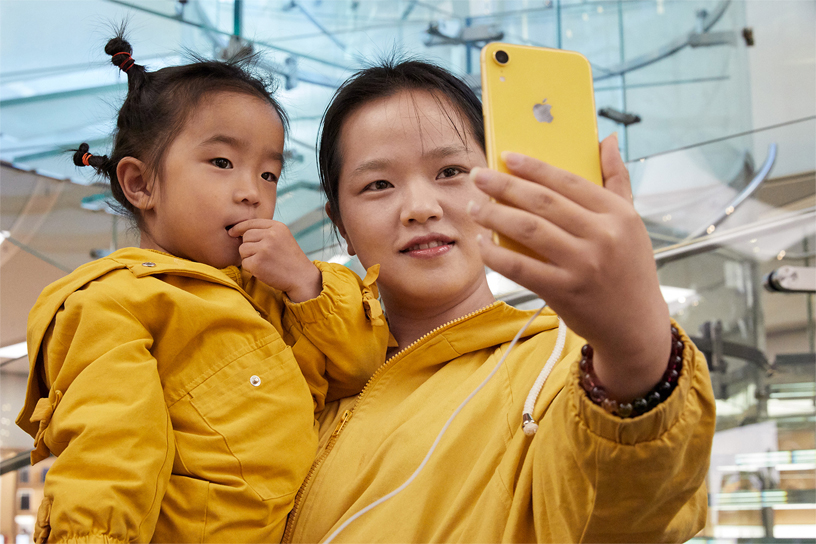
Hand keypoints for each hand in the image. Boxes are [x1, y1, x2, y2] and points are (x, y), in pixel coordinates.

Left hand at [229, 219, 321, 302]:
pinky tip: (263, 270)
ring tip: (264, 262)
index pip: (251, 223)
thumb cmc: (290, 259)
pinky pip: (244, 263)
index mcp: (277, 227)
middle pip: (245, 236)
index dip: (239, 228)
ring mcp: (264, 249)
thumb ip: (266, 231)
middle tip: (262, 255)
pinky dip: (251, 268)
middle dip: (249, 246)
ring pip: (243, 249)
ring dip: (249, 257)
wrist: (301, 277)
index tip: (232, 232)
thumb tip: (239, 231)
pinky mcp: (258, 263)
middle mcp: (270, 235)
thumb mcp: (282, 238)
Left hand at [467, 135, 670, 399]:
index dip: (533, 166)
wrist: (636, 325)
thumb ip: (618, 180)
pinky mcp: (565, 291)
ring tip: (474, 207)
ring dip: (495, 215)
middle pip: (542, 201)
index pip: (567, 180)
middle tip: (477, 177)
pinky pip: (521, 267)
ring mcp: (583, 264)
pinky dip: (496, 255)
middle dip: (504, 185)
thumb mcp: (631, 223)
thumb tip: (608, 139)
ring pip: (528, 229)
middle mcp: (602, 236)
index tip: (506, 156)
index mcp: (618, 213)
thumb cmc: (628, 269)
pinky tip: (482, 244)